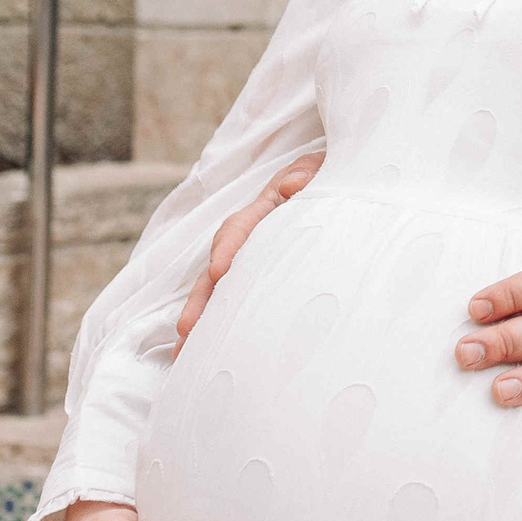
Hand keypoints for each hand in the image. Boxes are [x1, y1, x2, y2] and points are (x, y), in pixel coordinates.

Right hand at [177, 151, 325, 339]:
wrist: (335, 181)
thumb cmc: (326, 175)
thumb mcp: (320, 169)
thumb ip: (306, 173)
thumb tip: (292, 185)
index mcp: (264, 209)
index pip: (239, 228)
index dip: (227, 249)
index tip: (218, 272)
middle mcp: (251, 237)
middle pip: (218, 267)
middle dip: (201, 298)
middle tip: (187, 328)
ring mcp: (253, 258)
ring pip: (221, 289)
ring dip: (203, 318)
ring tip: (186, 351)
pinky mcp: (262, 277)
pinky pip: (238, 298)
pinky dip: (223, 322)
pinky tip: (209, 350)